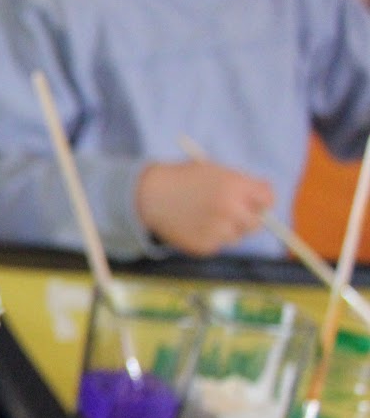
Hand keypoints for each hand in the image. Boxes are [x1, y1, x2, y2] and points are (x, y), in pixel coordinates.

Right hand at [136, 160, 273, 255]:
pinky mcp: (205, 245)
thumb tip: (268, 198)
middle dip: (249, 218)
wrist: (149, 195)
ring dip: (227, 229)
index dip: (263, 201)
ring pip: (237, 236)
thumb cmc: (183, 179)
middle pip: (257, 222)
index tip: (256, 203)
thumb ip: (241, 184)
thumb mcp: (214, 171)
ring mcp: (218, 229)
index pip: (267, 199)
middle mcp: (230, 208)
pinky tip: (193, 225)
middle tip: (232, 214)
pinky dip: (210, 237)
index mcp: (234, 186)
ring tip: (204, 217)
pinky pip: (218, 244)